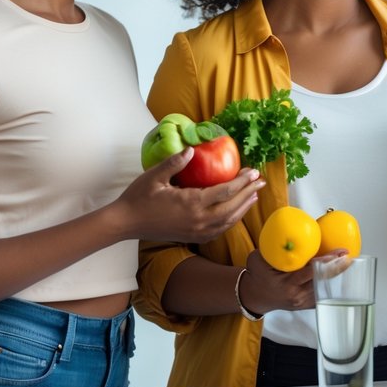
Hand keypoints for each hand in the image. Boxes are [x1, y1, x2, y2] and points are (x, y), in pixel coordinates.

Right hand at [117, 148, 263, 242]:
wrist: (125, 223)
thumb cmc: (138, 197)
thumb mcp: (154, 175)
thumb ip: (174, 162)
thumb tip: (192, 149)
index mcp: (191, 203)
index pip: (225, 191)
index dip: (242, 182)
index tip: (253, 172)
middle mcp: (198, 220)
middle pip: (232, 207)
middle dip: (248, 194)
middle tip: (260, 182)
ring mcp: (196, 231)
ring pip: (228, 221)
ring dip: (243, 208)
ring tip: (253, 196)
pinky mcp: (193, 237)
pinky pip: (219, 230)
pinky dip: (231, 220)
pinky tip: (235, 213)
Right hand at [238, 248, 346, 314]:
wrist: (254, 296)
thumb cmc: (257, 275)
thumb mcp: (258, 259)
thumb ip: (273, 249)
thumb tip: (288, 232)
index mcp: (286, 282)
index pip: (310, 270)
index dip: (326, 260)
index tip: (339, 251)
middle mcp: (296, 294)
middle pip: (321, 279)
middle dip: (336, 267)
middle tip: (348, 255)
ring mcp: (301, 302)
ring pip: (323, 287)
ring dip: (335, 274)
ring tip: (347, 261)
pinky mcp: (304, 306)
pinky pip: (321, 295)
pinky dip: (330, 285)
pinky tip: (338, 274)